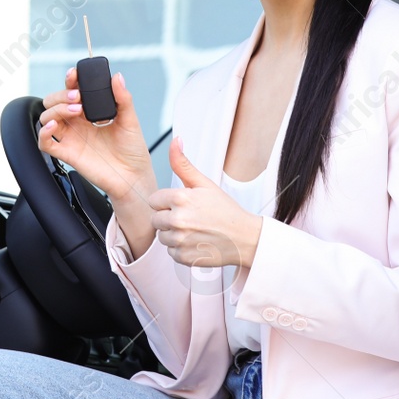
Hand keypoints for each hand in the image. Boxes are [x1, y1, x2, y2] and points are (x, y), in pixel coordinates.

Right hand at [36, 66, 155, 204]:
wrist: (133, 176)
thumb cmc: (132, 150)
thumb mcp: (130, 120)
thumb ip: (123, 98)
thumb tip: (118, 77)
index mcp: (90, 112)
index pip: (72, 91)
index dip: (70, 81)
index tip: (74, 74)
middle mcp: (77, 123)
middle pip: (54, 102)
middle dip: (61, 95)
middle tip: (78, 97)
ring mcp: (71, 138)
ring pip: (47, 118)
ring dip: (56, 109)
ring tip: (75, 110)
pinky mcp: (67, 154)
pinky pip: (45, 143)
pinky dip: (43, 133)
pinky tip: (53, 126)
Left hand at [149, 136, 262, 270]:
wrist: (245, 238)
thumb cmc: (225, 210)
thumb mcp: (205, 184)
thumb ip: (183, 165)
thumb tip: (175, 141)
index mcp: (181, 198)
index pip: (154, 200)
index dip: (167, 202)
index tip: (183, 205)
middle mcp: (178, 219)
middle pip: (155, 219)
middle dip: (168, 218)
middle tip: (190, 218)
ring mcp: (180, 240)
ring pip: (162, 237)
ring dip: (173, 235)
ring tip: (194, 230)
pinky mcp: (183, 257)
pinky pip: (170, 252)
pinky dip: (180, 249)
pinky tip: (196, 242)